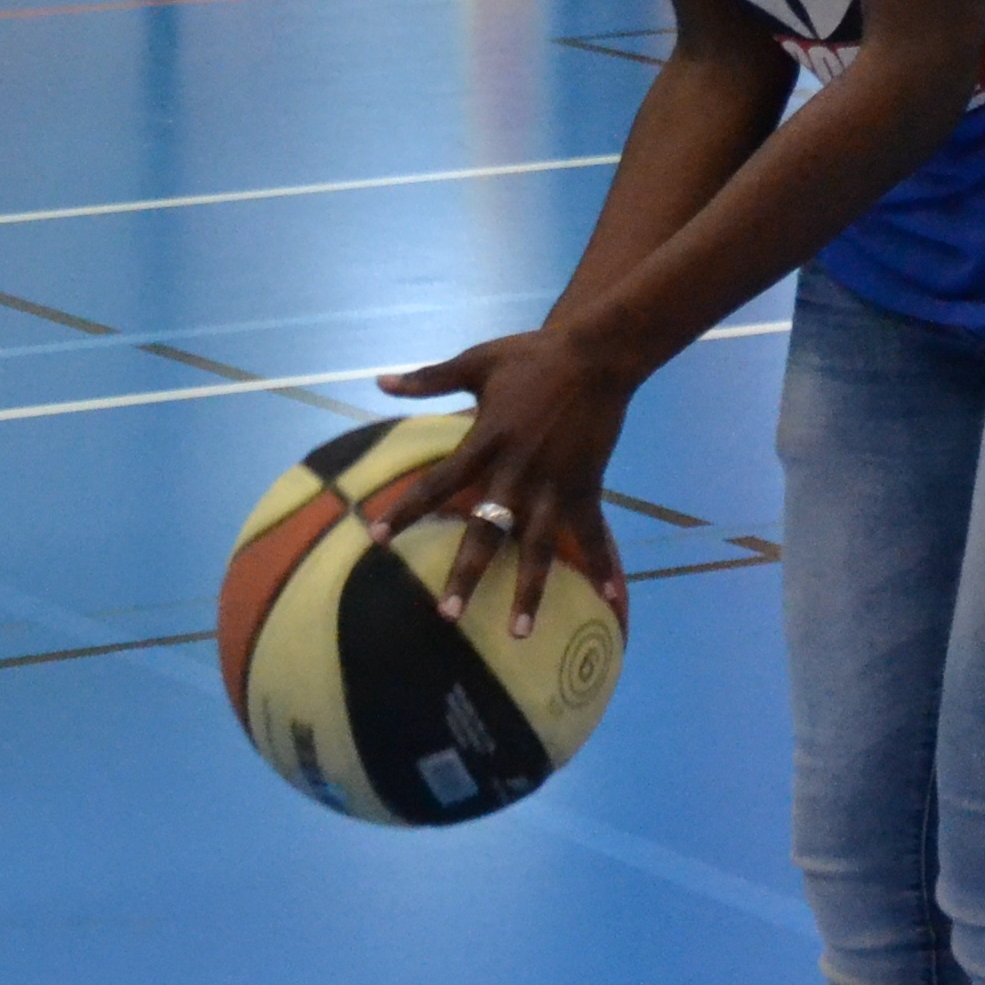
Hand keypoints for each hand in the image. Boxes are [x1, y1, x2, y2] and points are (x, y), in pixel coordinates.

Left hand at [372, 327, 635, 638]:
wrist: (596, 352)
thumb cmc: (532, 356)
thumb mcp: (476, 361)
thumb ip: (429, 379)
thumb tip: (380, 381)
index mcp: (486, 440)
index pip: (437, 483)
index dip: (405, 511)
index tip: (375, 538)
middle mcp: (518, 470)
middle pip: (486, 531)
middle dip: (467, 575)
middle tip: (448, 615)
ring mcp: (555, 482)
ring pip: (538, 547)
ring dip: (529, 590)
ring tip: (517, 632)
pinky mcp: (586, 485)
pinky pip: (594, 532)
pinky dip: (604, 563)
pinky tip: (609, 596)